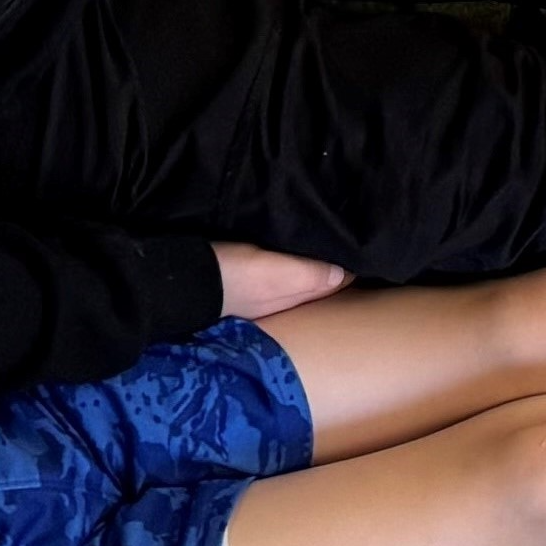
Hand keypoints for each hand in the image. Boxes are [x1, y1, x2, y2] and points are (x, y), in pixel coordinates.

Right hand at [213, 241, 353, 319]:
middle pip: (317, 283)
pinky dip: (285, 265)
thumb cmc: (233, 275)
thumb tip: (344, 274)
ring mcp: (261, 294)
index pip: (331, 283)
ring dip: (310, 266)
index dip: (349, 270)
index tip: (365, 254)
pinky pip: (274, 273)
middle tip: (352, 245)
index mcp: (293, 297)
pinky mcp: (242, 284)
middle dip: (334, 268)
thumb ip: (308, 274)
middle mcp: (281, 299)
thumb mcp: (274, 272)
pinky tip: (287, 253)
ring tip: (327, 245)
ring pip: (296, 279)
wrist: (180, 280)